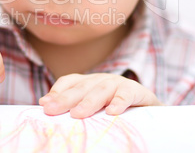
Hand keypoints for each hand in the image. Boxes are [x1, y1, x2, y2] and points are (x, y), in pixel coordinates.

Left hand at [39, 73, 161, 118]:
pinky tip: (112, 112)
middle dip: (65, 98)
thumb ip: (73, 104)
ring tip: (77, 115)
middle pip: (81, 87)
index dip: (57, 91)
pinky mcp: (136, 90)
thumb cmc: (116, 110)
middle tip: (51, 110)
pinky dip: (119, 101)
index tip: (44, 104)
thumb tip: (44, 104)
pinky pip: (126, 94)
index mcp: (89, 82)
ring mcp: (118, 83)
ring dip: (88, 102)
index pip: (70, 81)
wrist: (150, 110)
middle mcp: (101, 80)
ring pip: (101, 90)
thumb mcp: (94, 108)